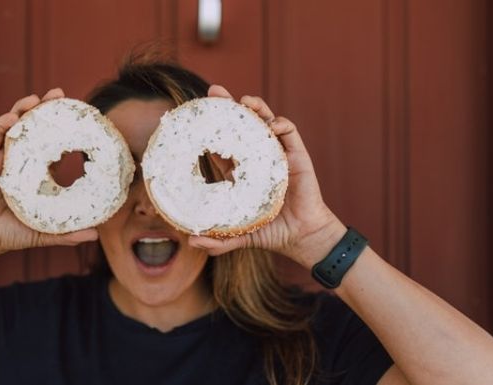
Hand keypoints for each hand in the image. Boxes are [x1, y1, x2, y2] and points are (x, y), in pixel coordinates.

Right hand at [0, 89, 97, 259]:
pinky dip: (3, 123)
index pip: (51, 143)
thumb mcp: (44, 232)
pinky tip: (15, 117)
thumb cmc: (10, 233)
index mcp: (34, 172)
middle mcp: (18, 158)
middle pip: (33, 127)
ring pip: (13, 126)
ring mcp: (0, 156)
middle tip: (59, 94)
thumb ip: (68, 234)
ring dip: (24, 109)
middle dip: (45, 108)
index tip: (78, 115)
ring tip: (37, 99)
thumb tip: (96, 235)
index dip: (62, 129)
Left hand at [188, 85, 344, 267]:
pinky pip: (289, 132)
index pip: (222, 144)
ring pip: (265, 122)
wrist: (302, 237)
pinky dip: (281, 124)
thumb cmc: (271, 233)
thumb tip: (190, 241)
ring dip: (255, 108)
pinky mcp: (297, 156)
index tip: (196, 115)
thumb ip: (218, 239)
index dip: (210, 129)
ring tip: (243, 101)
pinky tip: (272, 124)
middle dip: (228, 107)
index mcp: (241, 172)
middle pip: (241, 125)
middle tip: (213, 92)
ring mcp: (277, 154)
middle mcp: (257, 158)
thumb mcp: (239, 235)